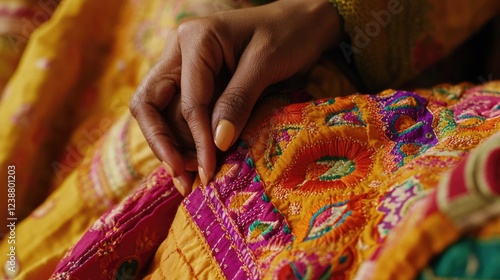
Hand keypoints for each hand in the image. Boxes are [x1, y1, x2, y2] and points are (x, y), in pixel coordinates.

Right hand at [130, 0, 341, 195]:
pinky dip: (184, 138)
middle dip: (163, 145)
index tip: (208, 171)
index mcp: (195, 40)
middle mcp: (179, 52)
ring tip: (190, 179)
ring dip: (171, 146)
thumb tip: (216, 143)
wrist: (301, 22)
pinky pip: (179, 112)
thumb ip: (238, 100)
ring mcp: (184, 67)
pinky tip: (195, 161)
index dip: (197, 140)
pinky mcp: (195, 82)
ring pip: (161, 112)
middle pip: (150, 104)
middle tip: (183, 179)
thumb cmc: (288, 34)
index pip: (188, 101)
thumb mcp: (265, 64)